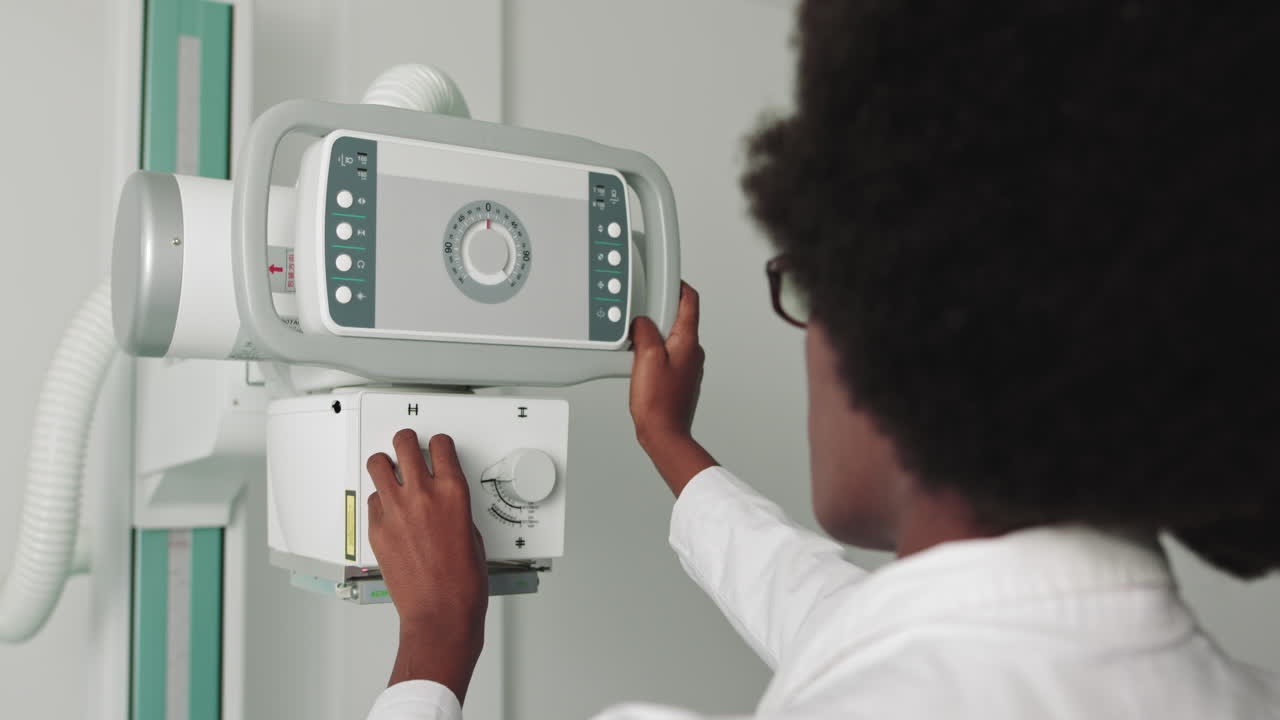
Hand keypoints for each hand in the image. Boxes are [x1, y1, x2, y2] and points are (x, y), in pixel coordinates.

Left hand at [366, 430, 487, 702]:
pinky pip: (372, 500)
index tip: (437, 446)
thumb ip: (455, 510)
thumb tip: (445, 503)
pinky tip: (388, 508)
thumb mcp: (473, 535)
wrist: (441, 613)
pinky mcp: (377, 529)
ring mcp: (396, 510)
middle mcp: (422, 495)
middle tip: (408, 444)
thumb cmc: (462, 583)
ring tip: (389, 468)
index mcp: (453, 493)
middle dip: (407, 441)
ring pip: (378, 465)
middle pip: (405, 444)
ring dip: (385, 463)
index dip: (438, 444)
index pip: (441, 446)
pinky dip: (380, 501)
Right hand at [630, 282, 717, 495]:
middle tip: (641, 312)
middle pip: (679, 318)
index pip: (690, 301)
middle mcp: (693, 351)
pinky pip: (666, 355)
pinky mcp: (679, 378)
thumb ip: (644, 331)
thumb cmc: (659, 402)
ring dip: (654, 334)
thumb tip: (641, 321)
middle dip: (659, 311)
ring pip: (671, 337)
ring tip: (636, 341)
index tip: (666, 277)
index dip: (678, 284)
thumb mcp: (646, 357)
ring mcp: (688, 365)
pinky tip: (639, 361)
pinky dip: (653, 351)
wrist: (664, 433)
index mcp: (688, 341)